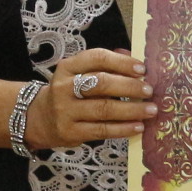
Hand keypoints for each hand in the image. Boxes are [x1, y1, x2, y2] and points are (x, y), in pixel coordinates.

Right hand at [33, 48, 155, 145]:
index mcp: (68, 67)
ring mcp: (65, 111)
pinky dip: (123, 129)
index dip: (122, 63)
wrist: (40, 119)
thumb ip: (105, 65)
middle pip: (101, 83)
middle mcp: (64, 87)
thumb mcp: (80, 74)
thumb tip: (133, 58)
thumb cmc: (70, 93)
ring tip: (150, 110)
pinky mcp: (70, 132)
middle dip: (129, 87)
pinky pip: (102, 130)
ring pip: (103, 109)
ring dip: (131, 110)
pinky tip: (138, 126)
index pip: (97, 58)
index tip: (142, 69)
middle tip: (149, 90)